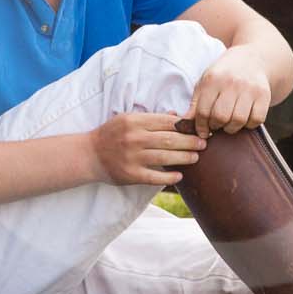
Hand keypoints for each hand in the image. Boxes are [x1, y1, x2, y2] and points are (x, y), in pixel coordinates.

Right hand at [89, 112, 207, 185]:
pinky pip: (154, 177)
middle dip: (190, 142)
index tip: (197, 129)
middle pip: (169, 139)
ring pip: (165, 157)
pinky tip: (179, 176)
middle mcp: (134, 138)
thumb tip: (176, 116)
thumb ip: (151, 118)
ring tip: (196, 157)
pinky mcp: (130, 174)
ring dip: (184, 158)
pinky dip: (169, 177)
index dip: (185, 126)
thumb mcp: (127, 119)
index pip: (166, 122)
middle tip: (203, 144)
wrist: (89, 155)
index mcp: (134, 121)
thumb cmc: (111, 134)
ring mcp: (132, 157)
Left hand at [188, 46, 273, 135]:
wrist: (252, 58)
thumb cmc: (224, 74)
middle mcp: (232, 82)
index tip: (203, 131)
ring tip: (229, 123)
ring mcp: (249, 88)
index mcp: (213, 79)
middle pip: (221, 117)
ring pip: (238, 120)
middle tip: (217, 125)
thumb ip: (196, 103)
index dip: (201, 126)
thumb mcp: (206, 82)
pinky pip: (256, 119)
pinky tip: (244, 118)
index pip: (203, 111)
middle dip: (216, 126)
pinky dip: (249, 124)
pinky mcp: (264, 94)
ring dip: (232, 127)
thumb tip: (184, 125)